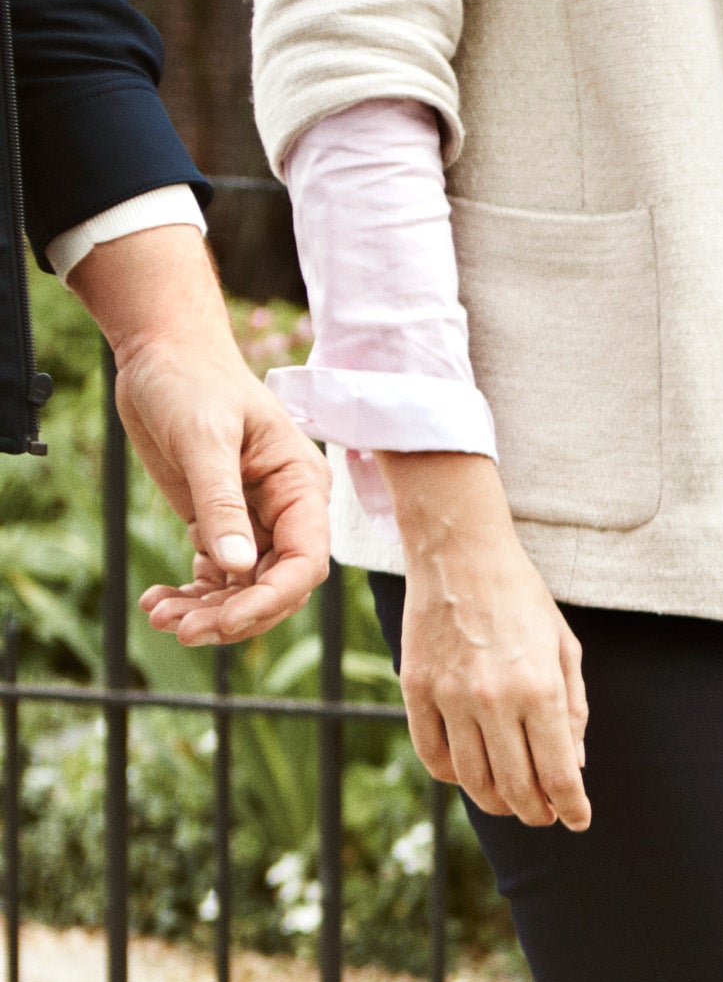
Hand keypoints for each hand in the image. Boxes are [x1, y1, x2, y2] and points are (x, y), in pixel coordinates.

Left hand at [65, 227, 334, 647]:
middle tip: (179, 627)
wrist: (161, 353)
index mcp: (302, 489)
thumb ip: (221, 504)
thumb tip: (236, 569)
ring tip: (158, 614)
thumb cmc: (191, 382)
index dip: (272, 599)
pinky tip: (157, 597)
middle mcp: (286, 511)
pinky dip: (191, 592)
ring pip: (244, 587)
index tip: (225, 622)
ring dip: (206, 609)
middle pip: (275, 586)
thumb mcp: (204, 439)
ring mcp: (254, 520)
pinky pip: (216, 574)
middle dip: (232, 614)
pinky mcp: (219, 521)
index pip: (305, 563)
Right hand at [386, 452, 590, 829]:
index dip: (571, 807)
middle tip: (546, 816)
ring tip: (512, 802)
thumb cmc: (524, 601)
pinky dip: (454, 776)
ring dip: (496, 802)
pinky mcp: (415, 689)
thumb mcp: (565, 650)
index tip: (578, 821)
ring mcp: (449, 696)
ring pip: (472, 779)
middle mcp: (493, 699)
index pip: (558, 773)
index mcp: (540, 690)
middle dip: (537, 812)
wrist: (460, 555)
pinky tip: (471, 774)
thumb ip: (573, 711)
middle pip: (515, 786)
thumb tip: (575, 767)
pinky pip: (432, 754)